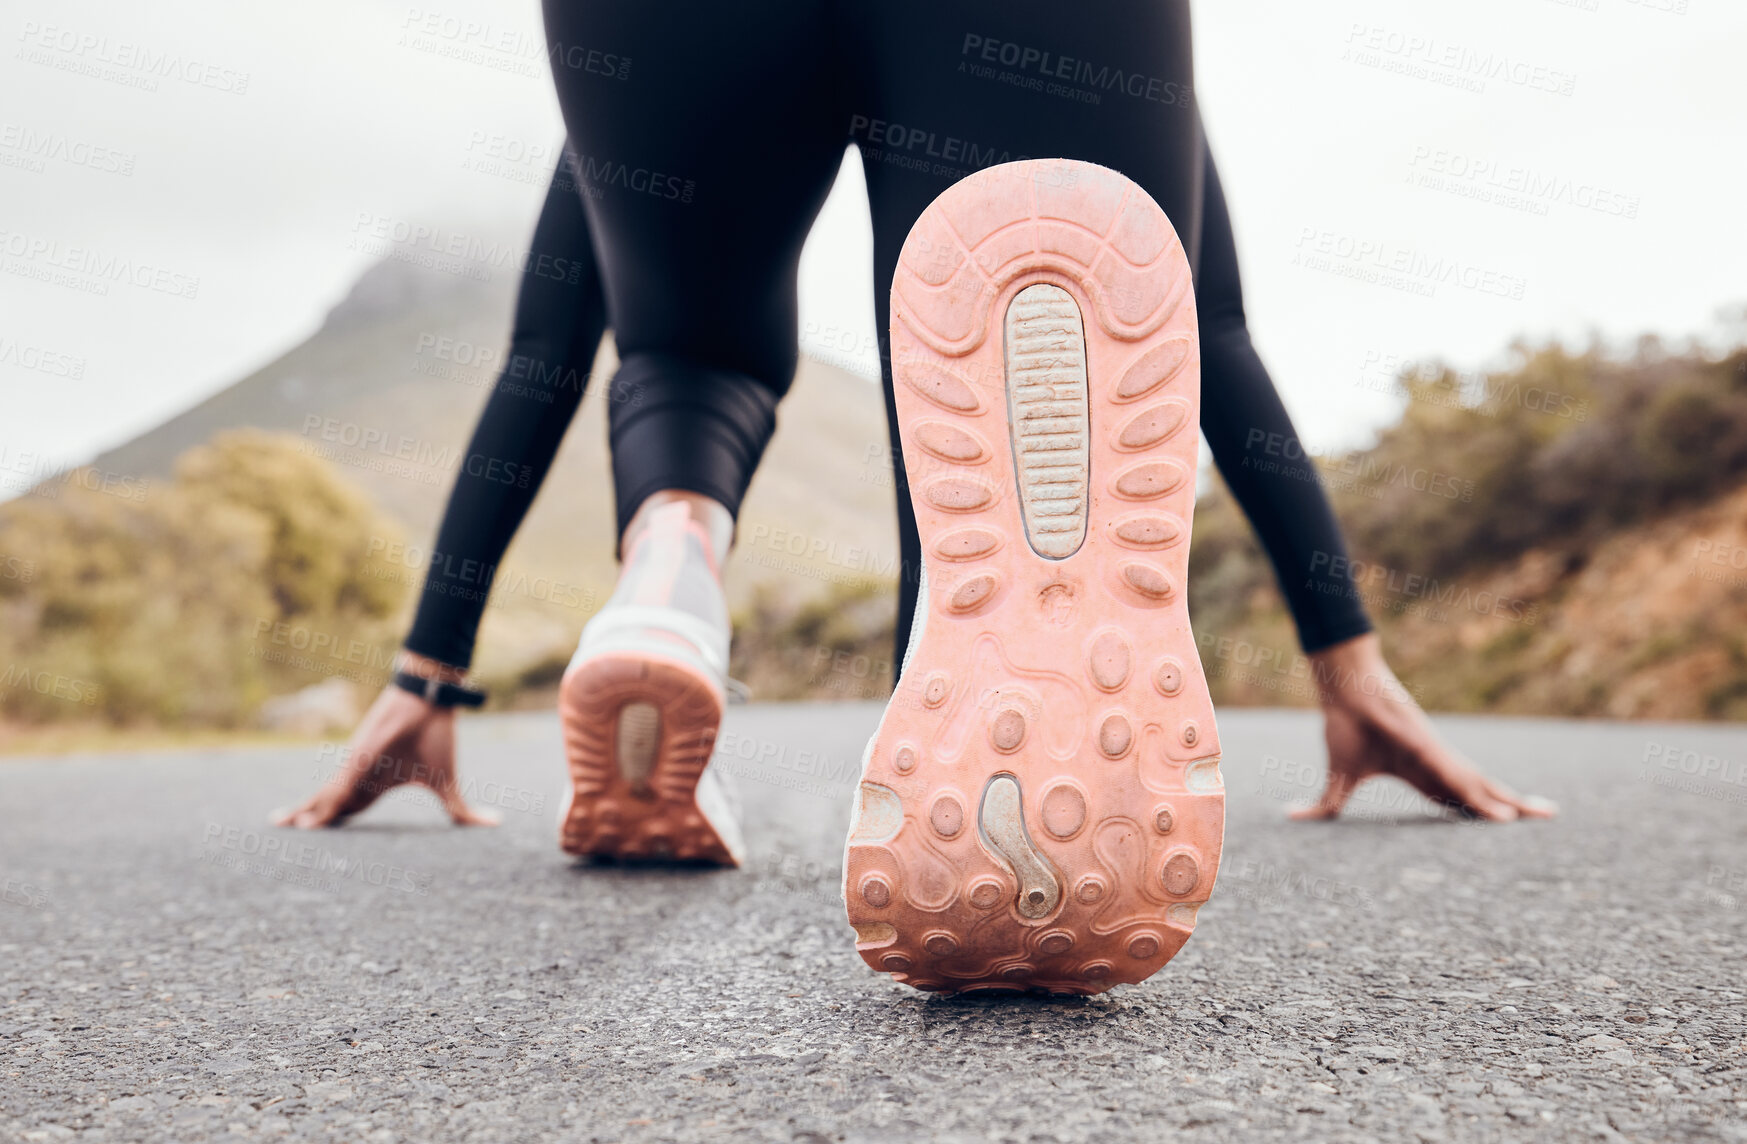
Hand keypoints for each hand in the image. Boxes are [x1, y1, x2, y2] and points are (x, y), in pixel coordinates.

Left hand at [273, 654, 497, 828]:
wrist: (429, 701)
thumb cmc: (436, 738)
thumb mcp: (447, 785)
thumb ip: (462, 812)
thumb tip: (496, 825)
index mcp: (379, 785)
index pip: (353, 809)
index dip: (337, 822)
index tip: (321, 834)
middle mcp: (362, 779)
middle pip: (331, 805)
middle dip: (311, 819)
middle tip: (290, 830)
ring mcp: (356, 770)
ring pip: (325, 798)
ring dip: (305, 814)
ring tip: (282, 825)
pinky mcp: (356, 761)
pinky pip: (335, 790)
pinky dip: (320, 806)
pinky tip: (303, 821)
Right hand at [1290, 633, 1556, 822]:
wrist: (1346, 690)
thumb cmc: (1345, 727)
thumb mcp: (1337, 778)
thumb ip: (1325, 805)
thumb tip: (1292, 817)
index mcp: (1419, 774)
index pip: (1454, 800)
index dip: (1477, 814)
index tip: (1501, 827)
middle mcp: (1436, 766)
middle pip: (1480, 791)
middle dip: (1511, 805)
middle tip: (1546, 817)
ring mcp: (1437, 757)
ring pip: (1480, 786)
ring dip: (1509, 803)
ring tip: (1543, 815)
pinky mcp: (1431, 748)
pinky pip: (1459, 779)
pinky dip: (1480, 796)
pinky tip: (1502, 811)